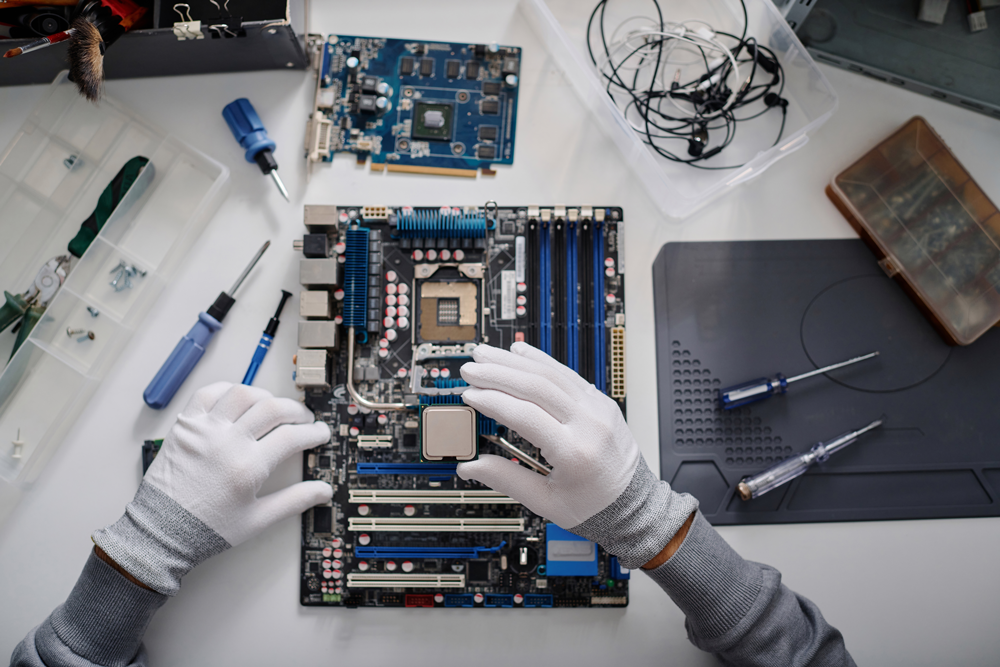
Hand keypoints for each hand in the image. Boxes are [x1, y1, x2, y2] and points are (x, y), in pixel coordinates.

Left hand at [93, 382, 331, 594]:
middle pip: (272, 408)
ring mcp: (203, 431)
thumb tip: (322, 492)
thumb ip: (294, 501)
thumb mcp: (257, 520)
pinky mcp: (184, 427)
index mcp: (247, 467)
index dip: (313, 432)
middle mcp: (226, 443)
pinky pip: (207, 394)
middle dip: (296, 411)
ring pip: (242, 394)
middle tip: (302, 419)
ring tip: (272, 407)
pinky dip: (227, 390)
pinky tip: (238, 400)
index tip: (319, 433)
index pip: (292, 436)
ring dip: (264, 396)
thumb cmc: (205, 529)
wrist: (160, 532)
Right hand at [457, 343, 697, 568]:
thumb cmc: (593, 506)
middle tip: (471, 369)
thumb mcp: (546, 502)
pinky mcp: (600, 401)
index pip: (525, 416)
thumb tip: (470, 467)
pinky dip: (541, 361)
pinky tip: (519, 353)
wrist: (632, 504)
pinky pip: (567, 374)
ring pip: (551, 373)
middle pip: (537, 387)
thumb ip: (506, 479)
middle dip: (498, 374)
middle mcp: (589, 425)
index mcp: (574, 453)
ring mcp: (598, 409)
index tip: (470, 395)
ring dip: (515, 361)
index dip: (493, 401)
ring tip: (486, 355)